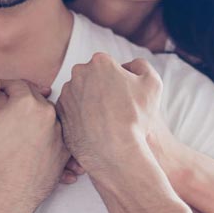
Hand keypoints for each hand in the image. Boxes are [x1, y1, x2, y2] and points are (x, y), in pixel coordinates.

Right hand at [0, 79, 70, 212]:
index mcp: (27, 103)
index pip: (17, 84)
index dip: (4, 89)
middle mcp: (48, 116)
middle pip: (34, 98)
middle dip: (19, 103)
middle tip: (4, 116)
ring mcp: (59, 135)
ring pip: (45, 117)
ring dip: (33, 119)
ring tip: (15, 134)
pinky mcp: (64, 153)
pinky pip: (54, 136)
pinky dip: (44, 136)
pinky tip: (27, 145)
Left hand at [56, 54, 162, 177]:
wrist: (116, 150)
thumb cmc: (136, 116)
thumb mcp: (152, 83)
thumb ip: (141, 66)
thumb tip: (128, 66)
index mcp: (100, 62)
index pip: (109, 66)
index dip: (119, 81)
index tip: (125, 96)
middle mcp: (78, 73)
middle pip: (93, 78)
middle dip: (102, 89)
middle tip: (116, 109)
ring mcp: (66, 93)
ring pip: (81, 94)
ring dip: (90, 103)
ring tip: (106, 121)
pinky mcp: (60, 113)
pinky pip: (72, 111)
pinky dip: (81, 117)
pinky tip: (95, 128)